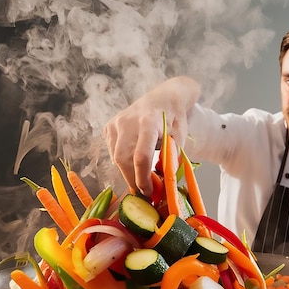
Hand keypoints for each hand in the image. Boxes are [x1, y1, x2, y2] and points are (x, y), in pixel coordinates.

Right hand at [103, 76, 200, 195]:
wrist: (164, 96)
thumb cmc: (174, 118)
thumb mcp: (179, 137)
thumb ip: (170, 158)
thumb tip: (162, 185)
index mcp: (148, 122)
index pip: (141, 156)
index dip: (143, 178)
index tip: (149, 192)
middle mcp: (128, 121)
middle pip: (123, 159)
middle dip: (132, 179)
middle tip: (144, 192)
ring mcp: (117, 122)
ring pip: (116, 157)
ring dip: (128, 171)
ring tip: (141, 178)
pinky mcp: (110, 126)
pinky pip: (113, 151)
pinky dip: (123, 161)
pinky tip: (134, 159)